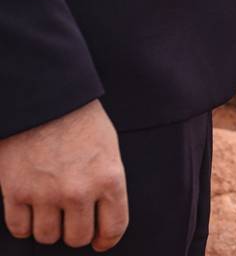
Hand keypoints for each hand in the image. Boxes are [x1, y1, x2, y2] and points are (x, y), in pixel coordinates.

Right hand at [0, 100, 127, 250]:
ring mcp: (45, 193)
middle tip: (72, 221)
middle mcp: (79, 192)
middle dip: (76, 233)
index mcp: (109, 179)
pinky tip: (30, 212)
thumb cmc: (81, 121)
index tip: (100, 242)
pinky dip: (24, 225)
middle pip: (77, 238)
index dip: (106, 239)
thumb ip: (107, 183)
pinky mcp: (15, 191)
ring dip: (49, 228)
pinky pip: (19, 228)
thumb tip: (103, 214)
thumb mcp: (109, 150)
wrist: (46, 99)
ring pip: (47, 237)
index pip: (113, 228)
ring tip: (51, 212)